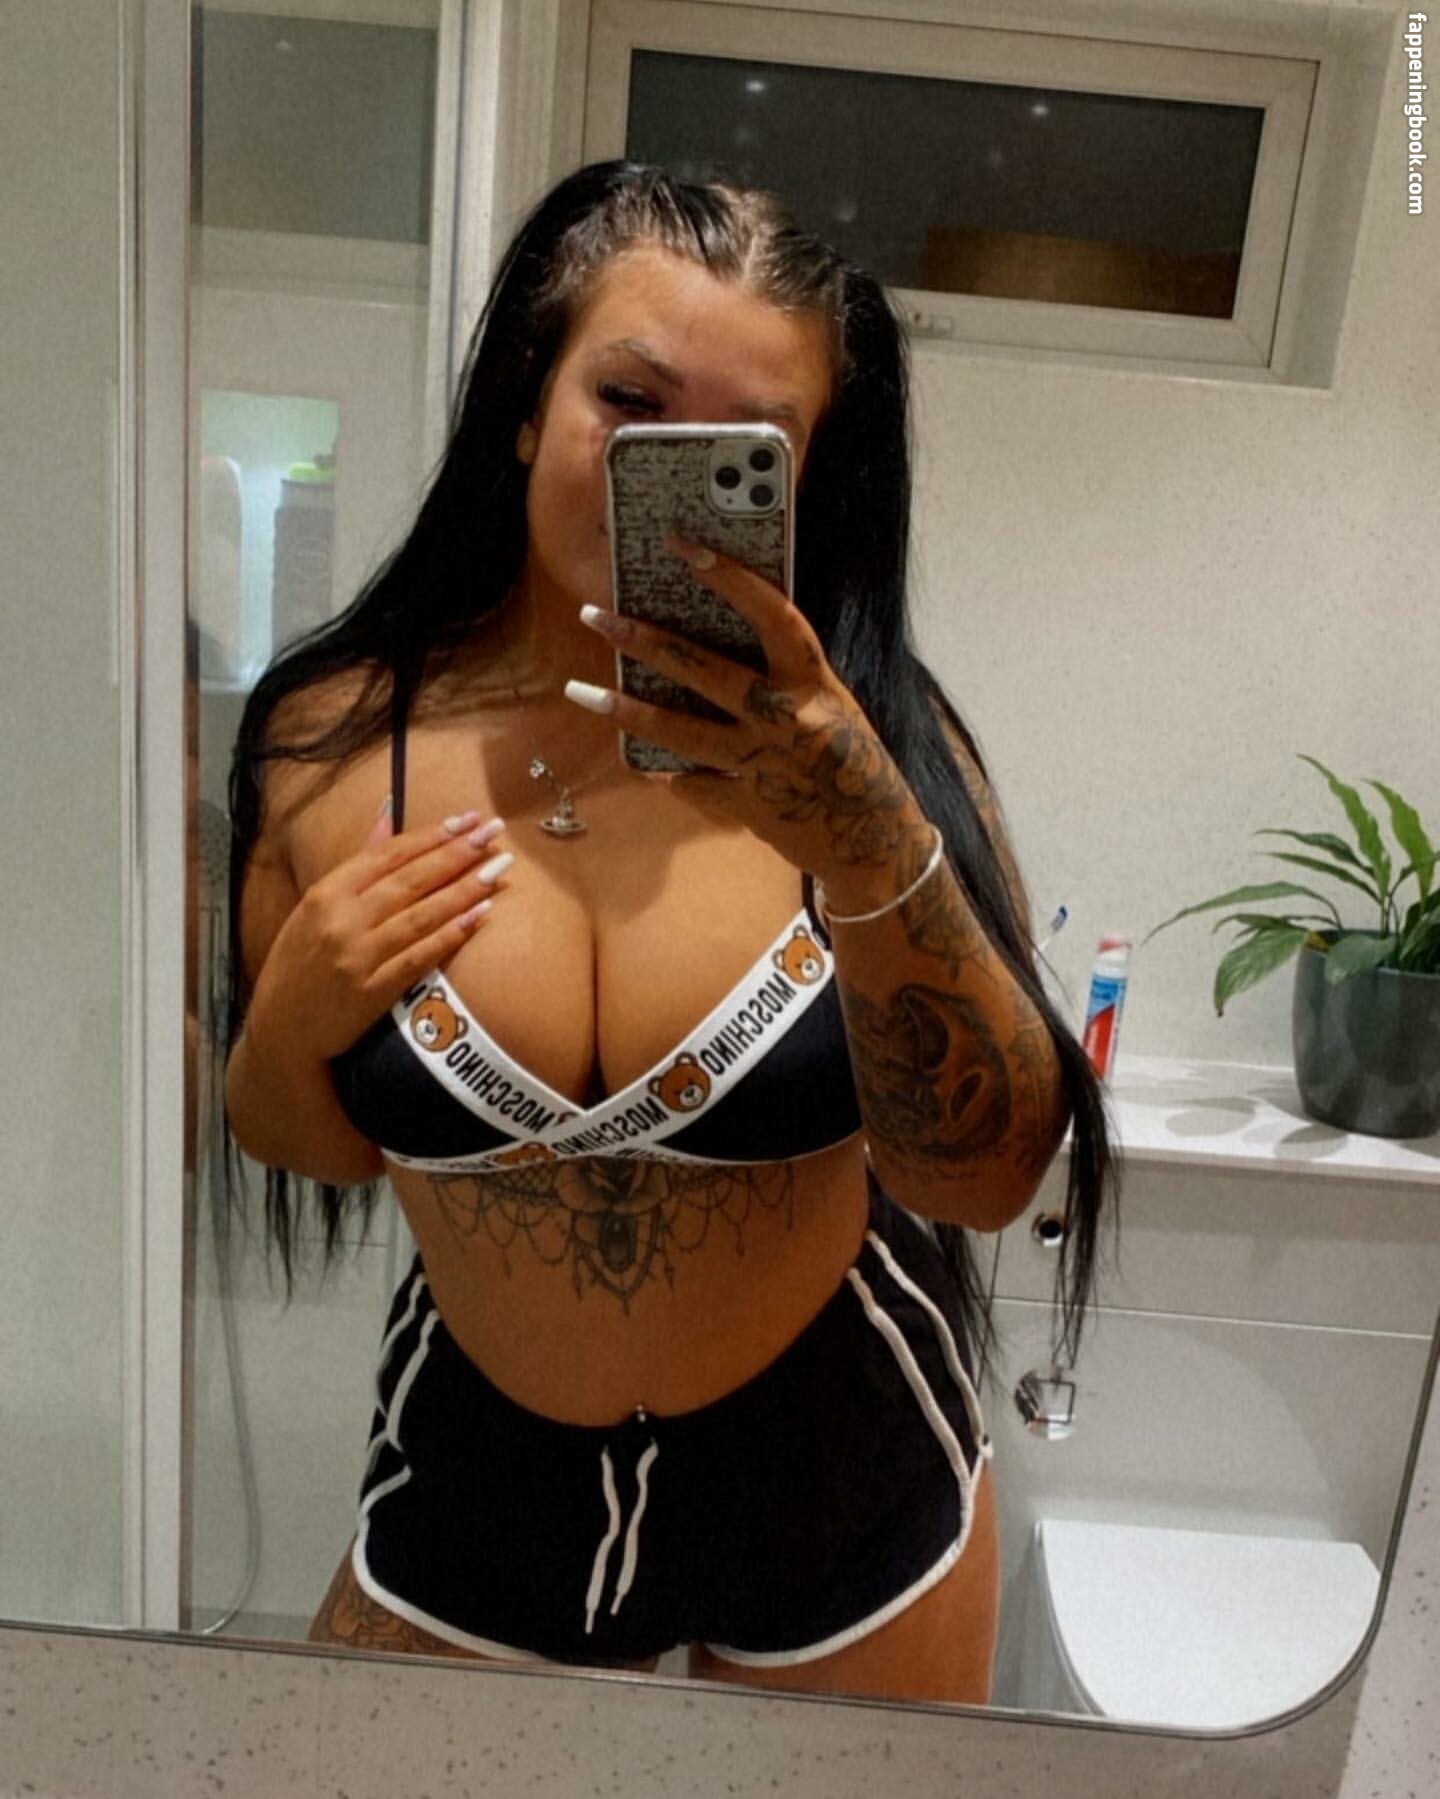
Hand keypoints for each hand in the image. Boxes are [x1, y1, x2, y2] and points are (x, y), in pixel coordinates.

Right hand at [245, 804, 512, 1063]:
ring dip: (465, 889)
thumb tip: (387, 814)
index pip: (388, 855)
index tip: (467, 819)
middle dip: (458, 853)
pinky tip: (480, 914)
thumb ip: (357, 861)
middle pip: (410, 879)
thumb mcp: (315, 905)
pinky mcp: (374, 991)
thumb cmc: (299, 961)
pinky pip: (420, 956)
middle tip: (495, 832)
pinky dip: (451, 934)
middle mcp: (342, 920)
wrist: (282, 1028)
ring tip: (499, 868)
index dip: (431, 835)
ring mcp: (359, 956)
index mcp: (326, 892)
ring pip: (421, 914)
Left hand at [570, 536, 926, 882]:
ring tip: (580, 691)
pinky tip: (645, 765)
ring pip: (679, 731)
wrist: (876, 842)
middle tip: (595, 616)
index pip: (771, 614)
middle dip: (644, 640)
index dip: (729, 577)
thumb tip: (726, 644)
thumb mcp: (832, 707)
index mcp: (815, 684)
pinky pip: (693, 784)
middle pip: (704, 669)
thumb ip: (786, 680)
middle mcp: (787, 719)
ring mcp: (762, 764)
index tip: (682, 546)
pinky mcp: (746, 805)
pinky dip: (669, 774)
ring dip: (626, 709)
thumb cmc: (857, 763)